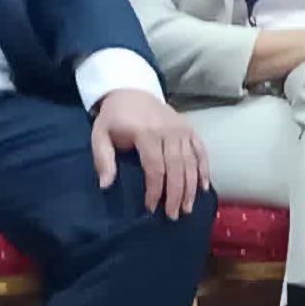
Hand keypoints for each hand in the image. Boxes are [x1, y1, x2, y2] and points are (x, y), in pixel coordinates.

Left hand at [91, 89, 209, 219]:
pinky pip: (201, 151)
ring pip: (191, 162)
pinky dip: (204, 169)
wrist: (132, 90)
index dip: (154, 190)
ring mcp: (182, 129)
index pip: (155, 166)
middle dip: (176, 193)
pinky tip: (204, 187)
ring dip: (191, 186)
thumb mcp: (100, 135)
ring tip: (188, 207)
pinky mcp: (190, 129)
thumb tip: (106, 185)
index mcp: (146, 132)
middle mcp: (169, 130)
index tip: (150, 208)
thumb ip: (103, 159)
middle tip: (173, 215)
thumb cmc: (115, 117)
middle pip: (176, 167)